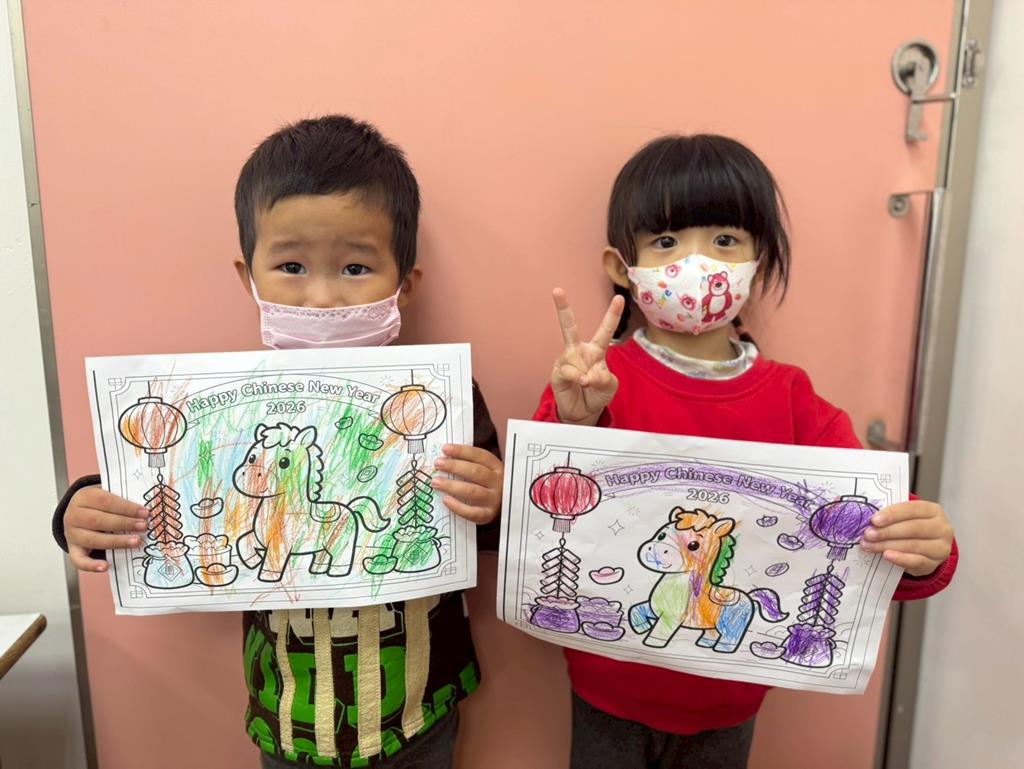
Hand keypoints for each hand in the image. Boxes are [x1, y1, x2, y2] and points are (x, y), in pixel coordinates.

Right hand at [64, 486, 148, 571]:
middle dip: (124, 524)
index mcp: (84, 497)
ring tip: (136, 542)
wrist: (78, 512)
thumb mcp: (108, 496)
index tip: (145, 513)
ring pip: (93, 540)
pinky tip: (105, 566)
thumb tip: (145, 511)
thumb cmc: (99, 504)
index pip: (105, 501)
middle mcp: (74, 515)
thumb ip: (123, 501)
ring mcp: (71, 534)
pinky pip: (79, 560)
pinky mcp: (73, 549)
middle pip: (98, 520)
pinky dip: (91, 565)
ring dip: (116, 542)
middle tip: (143, 526)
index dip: (126, 508)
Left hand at [432, 444, 503, 523]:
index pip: (480, 455)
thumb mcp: (485, 470)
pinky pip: (471, 512)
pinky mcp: (487, 514)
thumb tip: (445, 457)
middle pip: (475, 472)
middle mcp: (497, 482)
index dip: (462, 451)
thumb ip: (469, 463)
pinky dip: (457, 506)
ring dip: (451, 485)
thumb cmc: (487, 484)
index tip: (445, 448)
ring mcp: (493, 499)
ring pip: (472, 491)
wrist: (503, 505)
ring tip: (435, 482)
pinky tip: (445, 500)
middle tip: (438, 464)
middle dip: (454, 466)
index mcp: (496, 467)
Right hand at [550, 288, 623, 425]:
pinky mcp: (557, 372)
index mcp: (596, 351)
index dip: (613, 315)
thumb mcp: (610, 386)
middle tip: (557, 290)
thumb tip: (589, 374)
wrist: (583, 413)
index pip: (605, 330)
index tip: (619, 298)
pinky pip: (569, 371)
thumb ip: (605, 378)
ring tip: (587, 384)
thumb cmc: (597, 394)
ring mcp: (567, 361)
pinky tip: (581, 383)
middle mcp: (579, 352)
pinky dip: (578, 378)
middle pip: (569, 327)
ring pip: (573, 357)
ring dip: (585, 374)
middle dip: (562, 308)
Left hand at [860, 500, 953, 576]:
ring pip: (913, 545)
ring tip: (870, 546)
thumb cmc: (912, 527)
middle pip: (912, 528)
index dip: (892, 514)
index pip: (912, 509)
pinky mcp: (935, 563)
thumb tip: (870, 521)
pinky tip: (886, 555)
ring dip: (887, 545)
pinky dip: (900, 558)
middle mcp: (941, 528)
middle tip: (868, 535)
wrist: (927, 548)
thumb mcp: (905, 517)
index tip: (874, 520)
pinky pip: (917, 561)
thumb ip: (892, 516)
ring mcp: (941, 547)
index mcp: (933, 510)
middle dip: (887, 532)